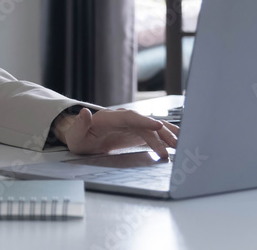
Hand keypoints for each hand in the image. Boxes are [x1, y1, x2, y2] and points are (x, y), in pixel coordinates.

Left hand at [55, 108, 179, 158]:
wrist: (84, 137)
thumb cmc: (80, 137)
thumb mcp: (76, 135)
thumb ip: (80, 125)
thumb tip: (84, 112)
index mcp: (111, 117)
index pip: (131, 117)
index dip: (145, 121)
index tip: (158, 125)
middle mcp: (125, 118)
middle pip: (146, 124)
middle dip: (162, 134)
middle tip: (175, 145)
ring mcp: (133, 125)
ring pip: (154, 128)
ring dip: (168, 135)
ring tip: (181, 144)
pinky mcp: (137, 132)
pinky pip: (154, 134)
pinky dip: (166, 137)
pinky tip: (177, 143)